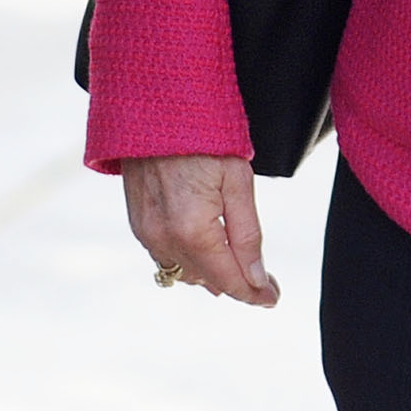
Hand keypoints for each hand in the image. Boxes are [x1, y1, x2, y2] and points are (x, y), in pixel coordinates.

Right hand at [120, 154, 277, 305]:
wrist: (153, 111)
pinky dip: (189, 260)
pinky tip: (206, 252)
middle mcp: (164, 240)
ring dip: (211, 274)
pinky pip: (165, 257)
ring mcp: (146, 234)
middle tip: (265, 283)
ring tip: (239, 270)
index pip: (228, 278)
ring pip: (184, 272)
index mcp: (192, 230)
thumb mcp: (238, 180)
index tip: (272, 299)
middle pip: (207, 279)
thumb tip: (257, 278)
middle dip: (237, 283)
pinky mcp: (137, 224)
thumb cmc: (203, 139)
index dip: (253, 292)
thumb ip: (247, 234)